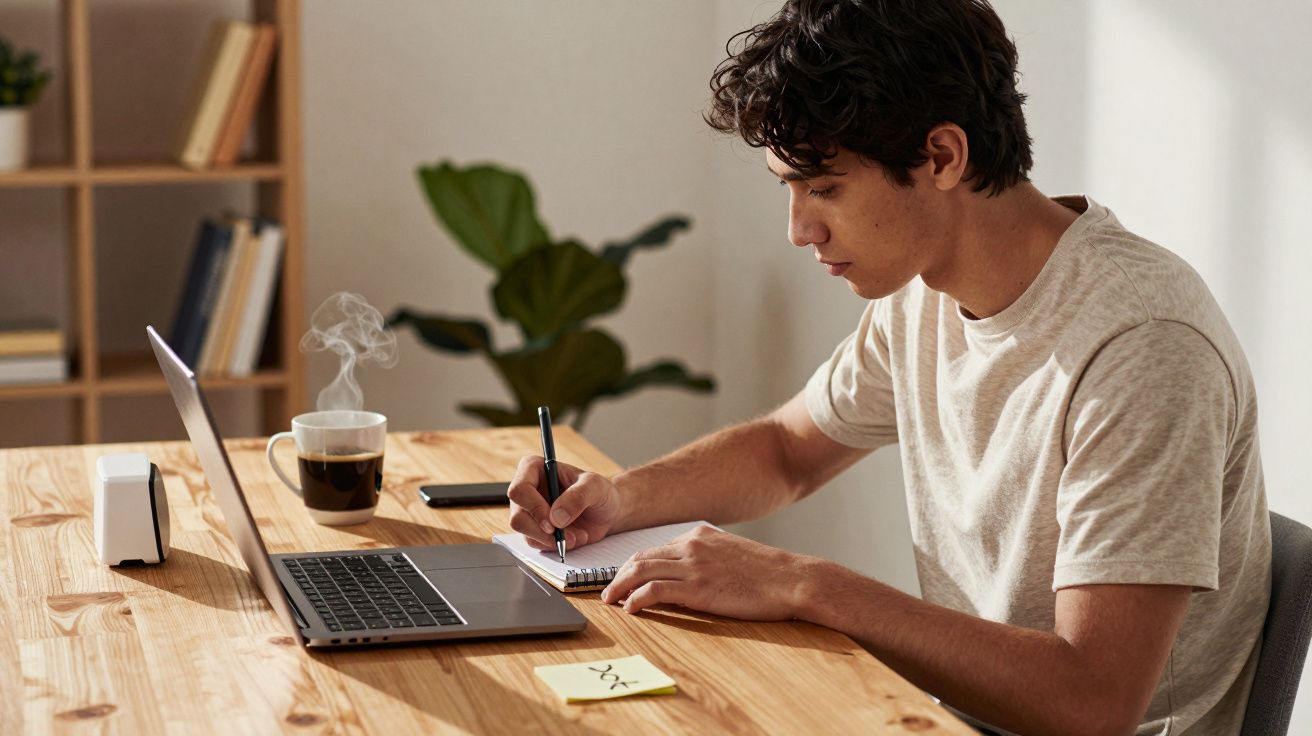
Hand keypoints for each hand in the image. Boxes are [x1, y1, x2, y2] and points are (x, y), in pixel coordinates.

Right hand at [506, 455, 623, 551]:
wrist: (608, 512)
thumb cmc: (600, 492)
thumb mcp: (595, 487)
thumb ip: (577, 497)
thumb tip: (556, 517)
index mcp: (535, 469)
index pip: (519, 489)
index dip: (533, 507)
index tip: (552, 522)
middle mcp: (528, 490)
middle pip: (517, 516)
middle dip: (541, 531)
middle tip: (563, 535)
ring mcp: (529, 511)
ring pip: (524, 532)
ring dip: (551, 540)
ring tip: (576, 536)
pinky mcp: (535, 529)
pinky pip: (535, 543)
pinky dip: (555, 545)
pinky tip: (573, 538)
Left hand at [600, 525, 812, 620]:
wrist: (792, 579)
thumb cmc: (769, 574)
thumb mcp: (732, 556)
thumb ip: (706, 560)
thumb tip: (686, 579)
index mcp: (699, 534)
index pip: (654, 549)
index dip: (632, 565)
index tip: (622, 579)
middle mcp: (691, 545)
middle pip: (640, 557)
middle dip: (618, 575)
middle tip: (608, 592)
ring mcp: (694, 565)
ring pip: (641, 570)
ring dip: (619, 587)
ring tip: (610, 602)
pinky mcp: (698, 587)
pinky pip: (655, 590)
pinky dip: (636, 599)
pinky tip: (631, 609)